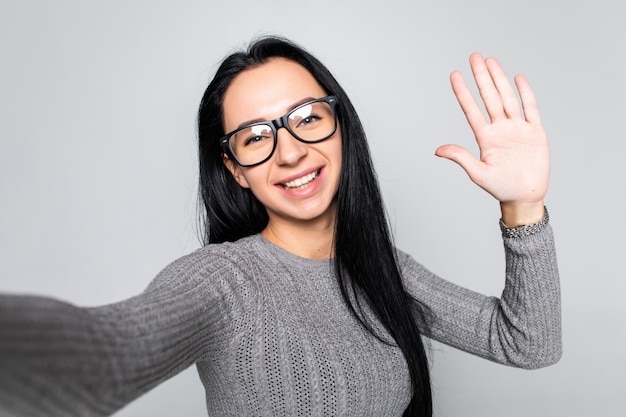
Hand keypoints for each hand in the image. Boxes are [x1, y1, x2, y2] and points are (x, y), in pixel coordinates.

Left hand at [435, 53, 548, 225]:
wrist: (525, 197)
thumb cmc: (500, 188)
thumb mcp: (478, 173)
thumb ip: (461, 157)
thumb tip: (438, 150)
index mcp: (485, 138)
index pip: (471, 110)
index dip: (463, 92)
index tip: (454, 75)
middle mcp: (499, 129)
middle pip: (489, 97)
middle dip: (481, 77)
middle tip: (474, 56)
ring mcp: (517, 129)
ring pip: (507, 98)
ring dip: (499, 79)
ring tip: (491, 61)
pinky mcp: (535, 132)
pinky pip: (530, 108)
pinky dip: (525, 94)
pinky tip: (518, 79)